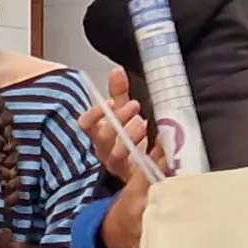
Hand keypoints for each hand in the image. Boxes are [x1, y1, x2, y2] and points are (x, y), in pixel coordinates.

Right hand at [84, 69, 166, 183]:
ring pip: (117, 154)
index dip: (95, 114)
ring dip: (131, 136)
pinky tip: (162, 143)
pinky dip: (153, 153)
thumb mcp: (125, 113)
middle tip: (135, 106)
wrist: (144, 166)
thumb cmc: (130, 136)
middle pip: (103, 138)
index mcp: (99, 135)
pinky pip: (141, 167)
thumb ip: (120, 93)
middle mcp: (105, 151)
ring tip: (144, 124)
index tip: (110, 102)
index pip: (86, 125)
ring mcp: (118, 166)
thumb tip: (117, 70)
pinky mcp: (135, 177)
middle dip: (119, 120)